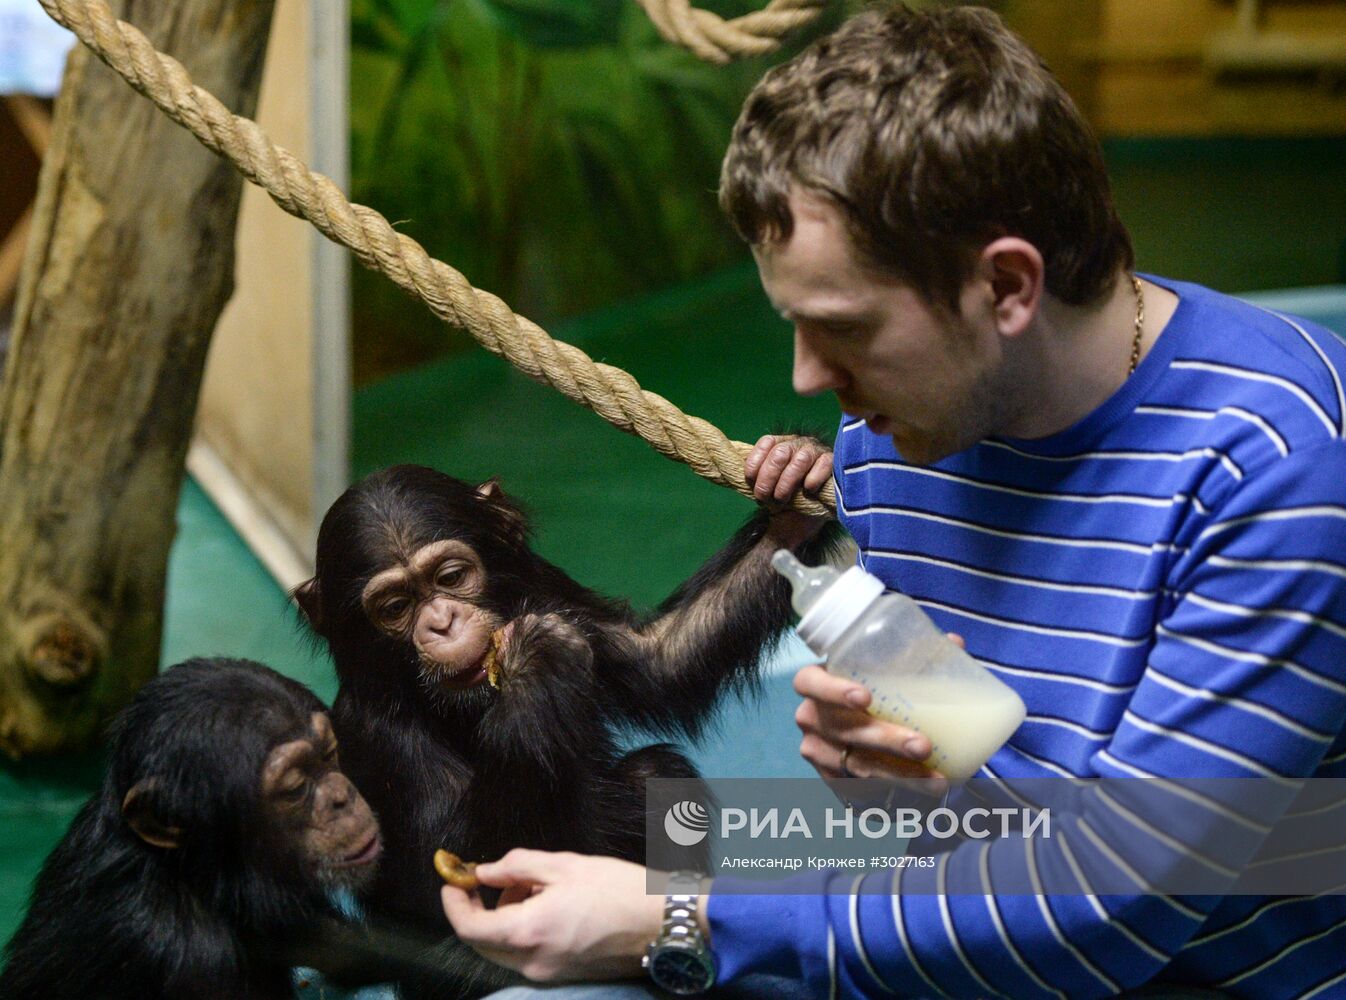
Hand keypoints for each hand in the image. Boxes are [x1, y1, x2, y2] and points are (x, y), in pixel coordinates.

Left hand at [441, 850, 665, 982]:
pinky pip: (527, 954)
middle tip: (481, 881)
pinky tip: (544, 902)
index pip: (468, 928)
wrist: (662, 921)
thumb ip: (516, 866)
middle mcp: (533, 961)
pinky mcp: (564, 974)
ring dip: (501, 918)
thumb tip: (484, 872)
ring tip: (527, 883)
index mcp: (529, 931)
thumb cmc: (618, 887)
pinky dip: (522, 929)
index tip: (452, 880)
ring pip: (504, 949)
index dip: (453, 903)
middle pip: (481, 944)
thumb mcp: (564, 864)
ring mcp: (549, 973)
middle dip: (475, 911)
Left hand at [745, 435, 832, 506]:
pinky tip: (808, 491)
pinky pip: (823, 465)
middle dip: (767, 478)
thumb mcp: (771, 485)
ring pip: (799, 461)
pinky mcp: (832, 461)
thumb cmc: (791, 492)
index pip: (765, 444)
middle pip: (779, 454)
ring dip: (786, 483)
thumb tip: (733, 478)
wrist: (818, 505)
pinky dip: (813, 480)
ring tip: (781, 499)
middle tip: (763, 498)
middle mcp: (797, 443)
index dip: (755, 462)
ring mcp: (815, 451)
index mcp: (780, 444)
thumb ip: (757, 479)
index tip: (750, 481)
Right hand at [794, 642, 966, 799]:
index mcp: (814, 684)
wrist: (856, 720)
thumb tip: (955, 642)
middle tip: (924, 746)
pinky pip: (857, 795)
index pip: (810, 684)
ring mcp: (818, 753)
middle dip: (886, 741)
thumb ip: (914, 654)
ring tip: (937, 782)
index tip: (866, 698)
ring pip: (855, 768)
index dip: (834, 690)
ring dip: (898, 778)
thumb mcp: (885, 666)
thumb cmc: (873, 685)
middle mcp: (810, 719)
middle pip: (844, 732)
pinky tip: (919, 804)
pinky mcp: (831, 782)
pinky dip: (889, 800)